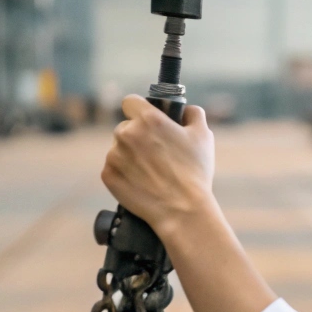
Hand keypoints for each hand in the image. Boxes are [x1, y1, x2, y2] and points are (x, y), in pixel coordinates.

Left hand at [101, 95, 215, 237]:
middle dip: (137, 136)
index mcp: (148, 119)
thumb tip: (186, 109)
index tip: (146, 120)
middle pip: (125, 127)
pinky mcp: (108, 175)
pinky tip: (141, 182)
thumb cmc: (195, 172)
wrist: (182, 210)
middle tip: (154, 152)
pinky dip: (124, 173)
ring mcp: (114, 155)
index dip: (139, 109)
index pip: (130, 101)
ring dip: (129, 155)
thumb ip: (193, 114)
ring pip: (118, 148)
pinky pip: (113, 167)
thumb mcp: (203, 136)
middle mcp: (127, 133)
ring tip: (150, 171)